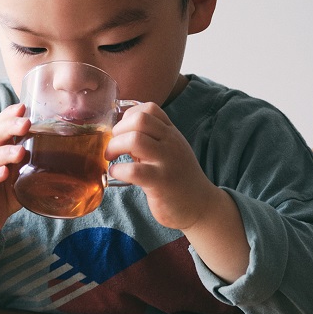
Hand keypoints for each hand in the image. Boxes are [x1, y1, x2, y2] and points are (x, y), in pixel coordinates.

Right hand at [0, 104, 28, 267]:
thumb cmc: (2, 190)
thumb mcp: (20, 173)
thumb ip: (35, 161)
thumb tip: (68, 153)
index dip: (9, 115)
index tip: (23, 107)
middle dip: (9, 128)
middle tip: (25, 124)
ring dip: (4, 153)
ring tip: (20, 151)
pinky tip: (2, 173)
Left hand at [107, 103, 249, 281]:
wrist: (201, 205)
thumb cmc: (179, 178)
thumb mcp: (170, 151)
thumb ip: (150, 139)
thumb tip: (120, 133)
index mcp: (171, 133)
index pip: (150, 108)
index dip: (129, 116)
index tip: (122, 132)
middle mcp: (171, 143)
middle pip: (140, 120)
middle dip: (118, 130)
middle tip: (113, 146)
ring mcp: (167, 161)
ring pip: (136, 140)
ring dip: (115, 146)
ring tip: (111, 158)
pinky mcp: (161, 182)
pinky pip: (134, 170)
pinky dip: (118, 170)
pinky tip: (115, 174)